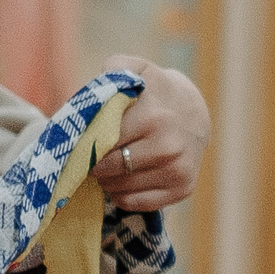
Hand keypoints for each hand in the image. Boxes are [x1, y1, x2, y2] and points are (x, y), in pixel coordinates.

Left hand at [94, 57, 210, 211]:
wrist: (195, 113)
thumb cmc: (153, 92)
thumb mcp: (136, 70)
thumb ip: (112, 71)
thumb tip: (94, 94)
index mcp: (153, 117)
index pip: (100, 142)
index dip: (84, 142)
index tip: (79, 140)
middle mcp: (169, 147)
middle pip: (107, 168)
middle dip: (92, 163)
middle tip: (91, 154)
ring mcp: (178, 170)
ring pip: (118, 188)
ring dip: (105, 179)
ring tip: (108, 164)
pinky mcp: (183, 189)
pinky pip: (133, 203)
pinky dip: (121, 194)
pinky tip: (124, 178)